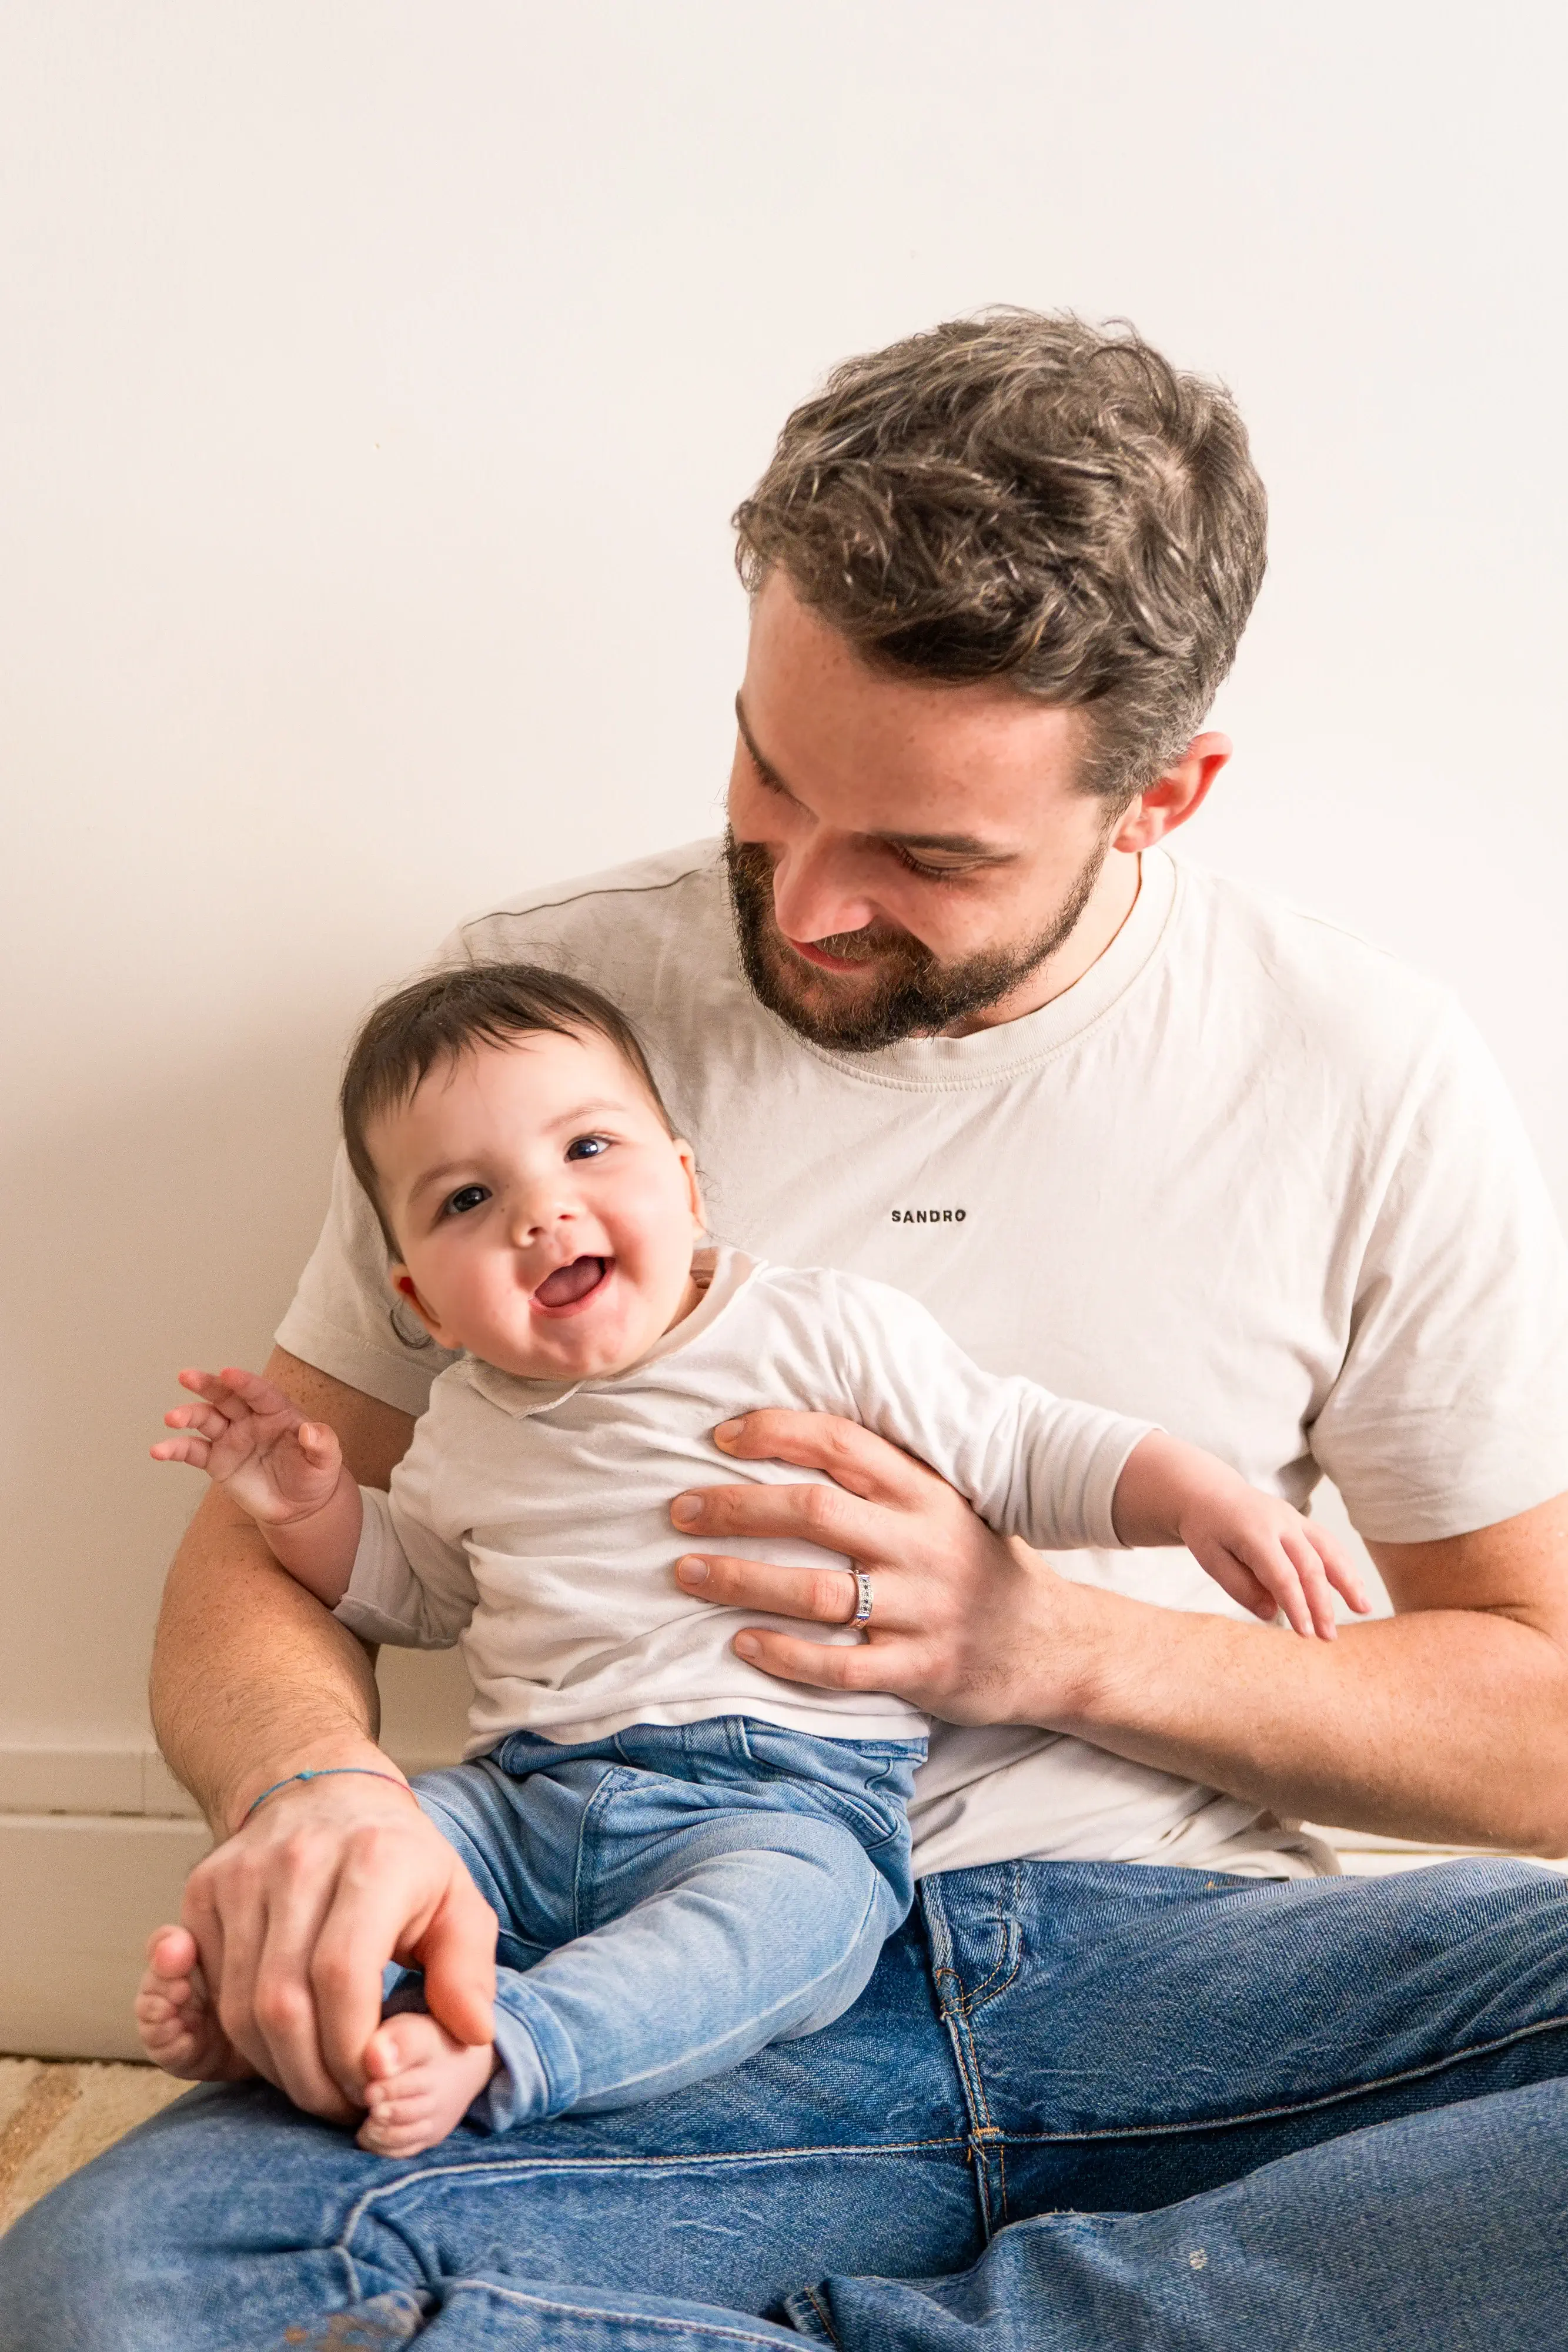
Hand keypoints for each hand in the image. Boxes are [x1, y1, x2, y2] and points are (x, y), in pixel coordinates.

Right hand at [152, 1366, 343, 1526]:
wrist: (299, 1507)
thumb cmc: (314, 1476)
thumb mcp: (327, 1461)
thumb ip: (322, 1444)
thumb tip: (311, 1430)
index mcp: (277, 1412)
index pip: (259, 1392)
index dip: (245, 1382)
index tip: (228, 1372)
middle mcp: (250, 1419)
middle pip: (226, 1397)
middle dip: (208, 1385)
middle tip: (187, 1376)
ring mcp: (231, 1437)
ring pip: (205, 1419)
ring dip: (188, 1415)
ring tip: (172, 1418)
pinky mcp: (216, 1460)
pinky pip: (193, 1451)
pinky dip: (175, 1449)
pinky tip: (159, 1450)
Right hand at [179, 1766, 497, 2119]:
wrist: (324, 1792)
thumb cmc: (399, 1861)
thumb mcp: (457, 1902)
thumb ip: (468, 1970)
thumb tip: (471, 2034)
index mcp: (372, 1860)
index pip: (342, 1977)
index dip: (353, 2049)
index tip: (374, 2082)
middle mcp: (299, 1861)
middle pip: (282, 2003)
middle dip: (310, 2077)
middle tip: (342, 2104)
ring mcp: (242, 1874)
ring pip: (238, 2007)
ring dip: (273, 2067)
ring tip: (315, 2081)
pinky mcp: (204, 1891)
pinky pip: (210, 1989)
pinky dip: (238, 2035)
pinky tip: (278, 2044)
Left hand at [671, 1411, 1071, 1723]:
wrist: (1056, 1646)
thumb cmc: (980, 1566)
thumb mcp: (946, 1505)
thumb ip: (884, 1477)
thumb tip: (790, 1440)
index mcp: (926, 1494)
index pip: (844, 1445)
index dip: (779, 1432)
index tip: (722, 1436)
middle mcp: (922, 1545)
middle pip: (816, 1512)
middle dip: (737, 1507)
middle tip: (679, 1509)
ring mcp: (921, 1610)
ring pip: (817, 1592)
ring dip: (742, 1579)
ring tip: (687, 1572)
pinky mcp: (919, 1670)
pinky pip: (840, 1664)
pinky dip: (785, 1653)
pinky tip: (741, 1642)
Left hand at [1114, 1431, 1370, 1639]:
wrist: (1210, 1491)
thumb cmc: (1207, 1529)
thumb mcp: (1210, 1559)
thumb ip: (1240, 1586)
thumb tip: (1271, 1614)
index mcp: (1254, 1533)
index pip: (1282, 1575)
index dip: (1296, 1605)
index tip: (1306, 1633)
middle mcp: (1280, 1523)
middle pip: (1310, 1566)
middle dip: (1323, 1604)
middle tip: (1329, 1637)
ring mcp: (1295, 1519)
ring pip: (1329, 1550)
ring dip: (1348, 1580)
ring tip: (1363, 1609)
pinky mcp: (1302, 1522)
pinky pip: (1328, 1543)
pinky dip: (1345, 1565)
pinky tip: (1355, 1588)